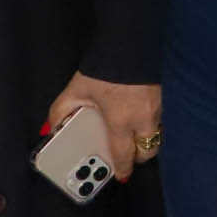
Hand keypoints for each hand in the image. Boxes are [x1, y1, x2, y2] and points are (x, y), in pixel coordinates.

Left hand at [42, 73, 160, 180]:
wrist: (130, 41)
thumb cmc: (105, 67)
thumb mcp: (76, 90)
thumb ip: (60, 112)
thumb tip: (51, 129)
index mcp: (121, 121)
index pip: (125, 155)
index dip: (123, 169)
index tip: (121, 175)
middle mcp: (144, 117)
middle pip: (148, 150)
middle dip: (138, 155)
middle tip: (125, 153)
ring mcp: (158, 106)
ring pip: (156, 133)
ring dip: (145, 137)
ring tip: (131, 133)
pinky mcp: (164, 94)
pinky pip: (160, 117)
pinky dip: (150, 120)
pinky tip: (139, 112)